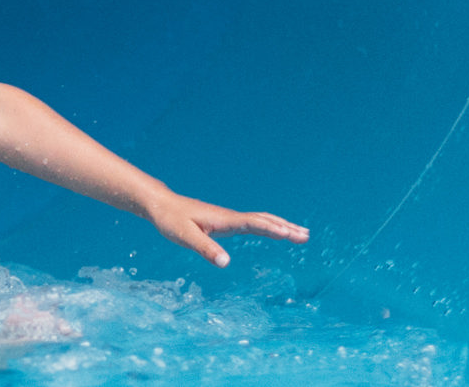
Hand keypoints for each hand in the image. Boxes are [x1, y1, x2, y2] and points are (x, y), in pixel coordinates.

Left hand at [143, 194, 309, 267]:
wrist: (162, 205)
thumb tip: (226, 263)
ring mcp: (230, 219)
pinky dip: (269, 226)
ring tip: (301, 233)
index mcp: (224, 219)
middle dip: (285, 228)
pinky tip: (275, 232)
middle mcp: (230, 217)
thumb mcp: (185, 237)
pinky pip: (253, 223)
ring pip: (261, 220)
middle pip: (264, 220)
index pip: (253, 223)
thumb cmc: (171, 220)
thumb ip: (205, 249)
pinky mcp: (226, 222)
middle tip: (306, 236)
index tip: (290, 233)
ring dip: (281, 226)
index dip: (271, 228)